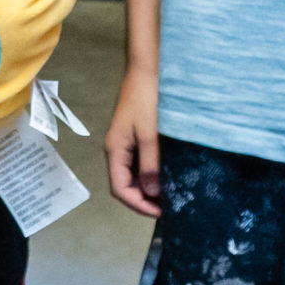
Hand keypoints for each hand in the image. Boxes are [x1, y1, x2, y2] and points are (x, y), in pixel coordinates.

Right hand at [106, 65, 162, 217]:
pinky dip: (150, 176)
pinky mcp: (134, 138)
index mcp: (115, 150)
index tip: (161, 212)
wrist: (146, 71)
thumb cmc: (146, 99)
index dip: (138, 205)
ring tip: (170, 197)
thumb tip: (150, 193)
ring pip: (132, 176)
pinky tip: (167, 178)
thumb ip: (150, 163)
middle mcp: (116, 150)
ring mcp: (125, 145)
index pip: (120, 189)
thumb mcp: (149, 133)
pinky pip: (139, 165)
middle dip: (143, 200)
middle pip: (124, 185)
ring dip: (147, 189)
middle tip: (169, 208)